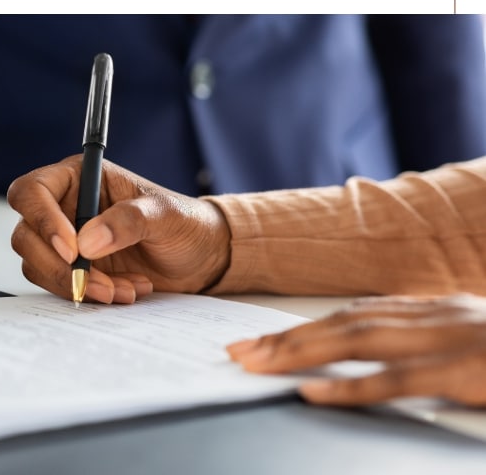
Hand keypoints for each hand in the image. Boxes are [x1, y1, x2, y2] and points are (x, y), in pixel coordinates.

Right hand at [7, 155, 230, 303]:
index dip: (42, 219)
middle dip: (60, 265)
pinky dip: (88, 294)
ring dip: (79, 284)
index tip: (72, 249)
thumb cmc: (184, 223)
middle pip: (26, 235)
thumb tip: (87, 242)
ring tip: (124, 288)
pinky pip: (59, 286)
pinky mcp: (72, 269)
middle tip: (99, 282)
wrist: (200, 257)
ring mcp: (64, 241)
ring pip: (38, 265)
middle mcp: (63, 207)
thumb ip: (128, 221)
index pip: (32, 191)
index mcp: (79, 177)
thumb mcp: (165, 215)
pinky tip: (124, 290)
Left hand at [227, 294, 485, 406]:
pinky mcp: (467, 371)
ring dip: (301, 351)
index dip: (306, 327)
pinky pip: (398, 379)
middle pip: (346, 323)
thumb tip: (386, 361)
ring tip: (258, 364)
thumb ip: (432, 348)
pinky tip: (311, 392)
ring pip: (360, 341)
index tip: (264, 340)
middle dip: (288, 337)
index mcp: (439, 311)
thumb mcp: (478, 346)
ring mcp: (452, 341)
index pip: (357, 315)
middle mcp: (439, 317)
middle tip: (241, 352)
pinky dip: (351, 386)